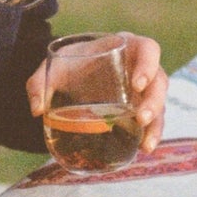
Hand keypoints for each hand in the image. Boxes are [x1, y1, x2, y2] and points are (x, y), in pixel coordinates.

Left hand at [25, 32, 168, 151]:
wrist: (72, 74)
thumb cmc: (69, 63)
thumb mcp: (52, 66)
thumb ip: (40, 82)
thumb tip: (37, 109)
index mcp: (125, 47)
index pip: (148, 49)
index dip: (148, 65)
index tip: (137, 83)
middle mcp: (140, 68)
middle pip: (159, 81)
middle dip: (154, 101)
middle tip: (141, 118)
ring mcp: (142, 91)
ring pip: (160, 105)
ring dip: (156, 125)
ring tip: (146, 145)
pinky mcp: (139, 109)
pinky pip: (152, 121)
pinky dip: (150, 135)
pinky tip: (143, 149)